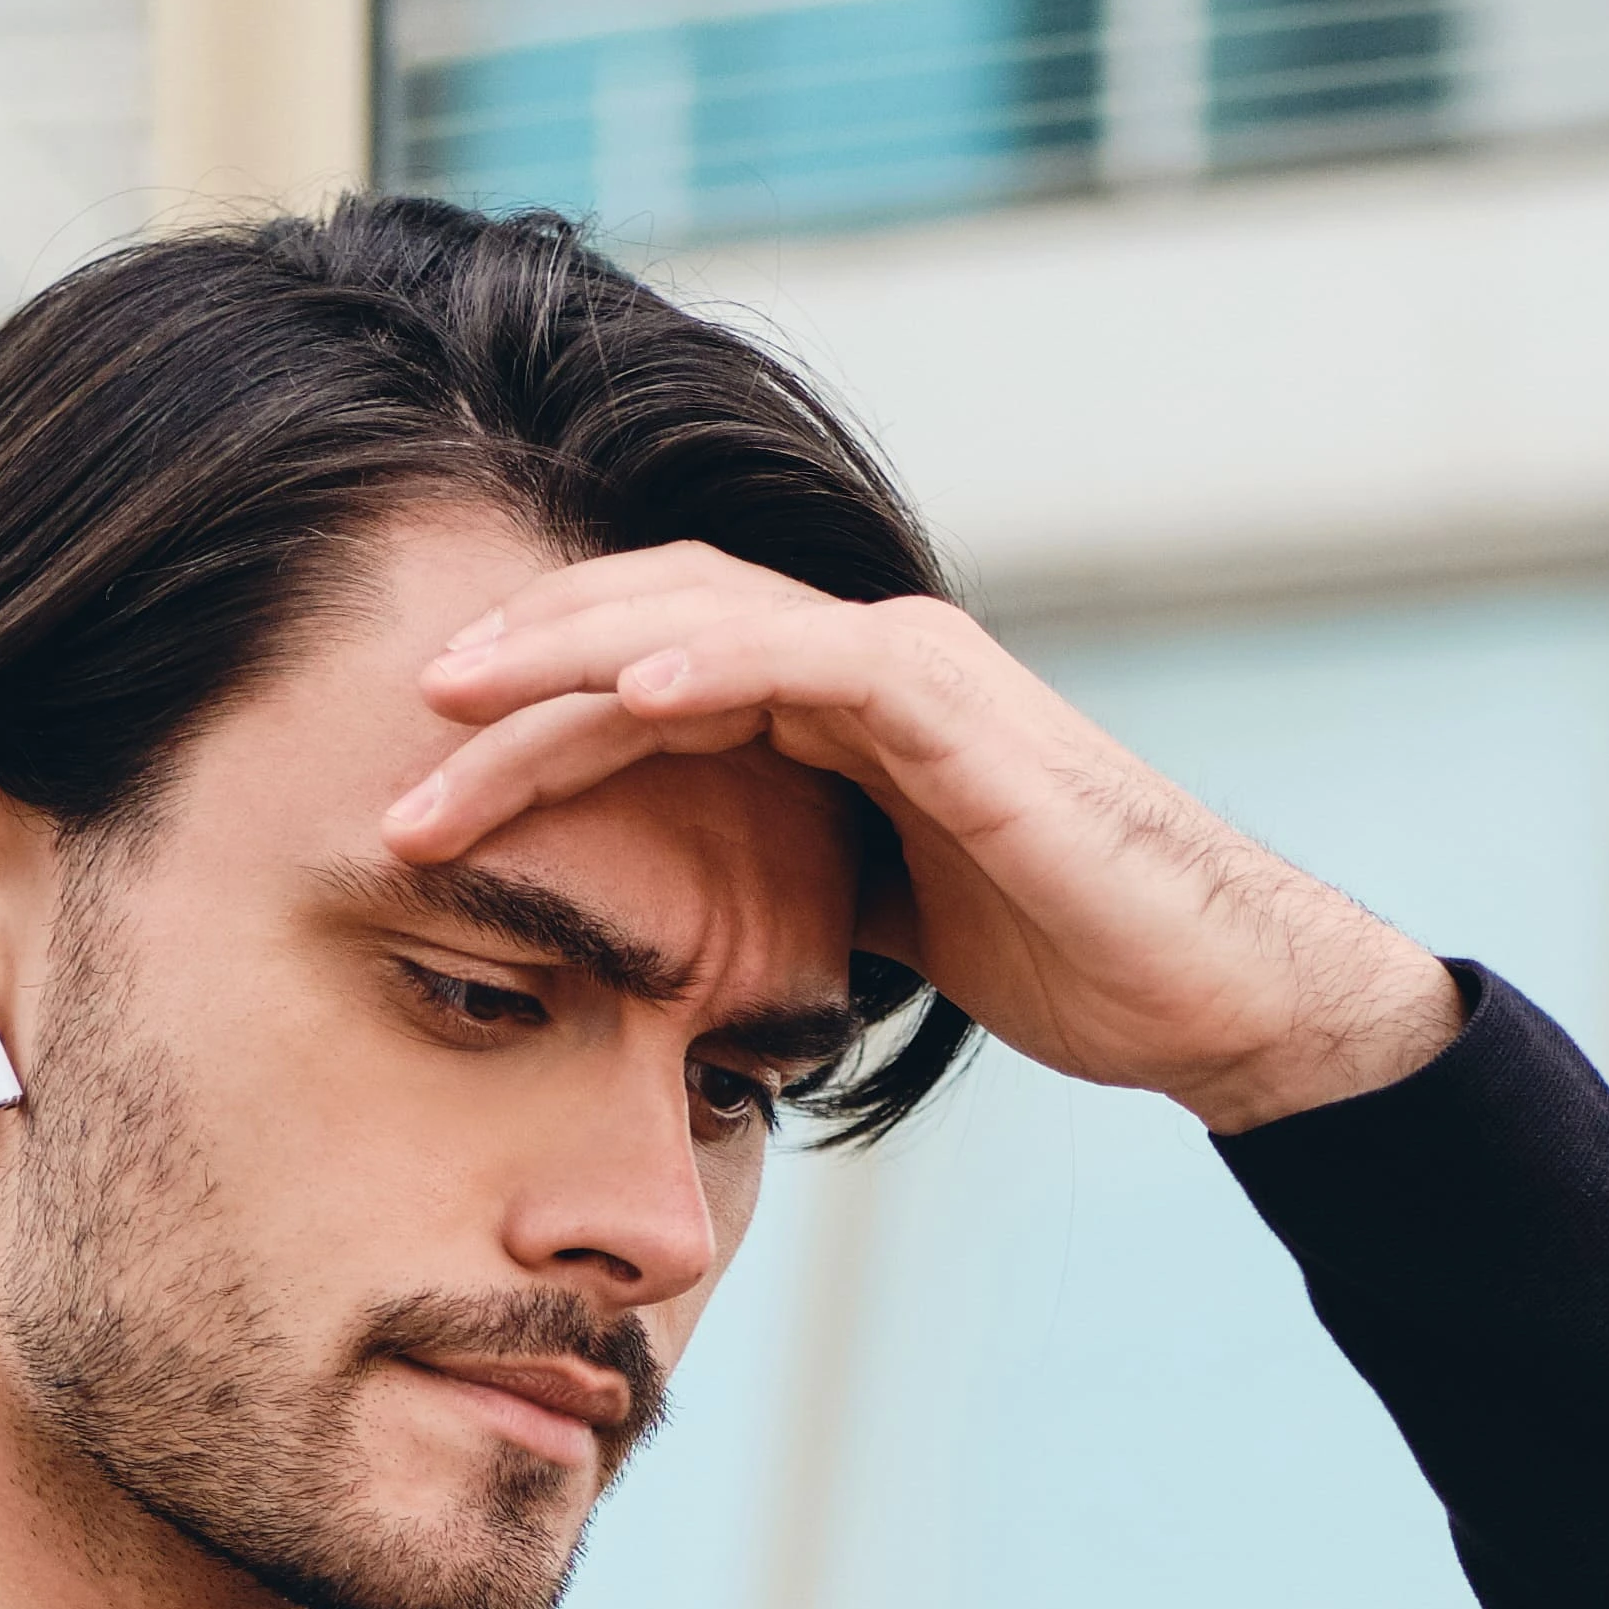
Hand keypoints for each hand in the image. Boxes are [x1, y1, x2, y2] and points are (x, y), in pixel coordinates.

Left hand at [394, 541, 1461, 1132]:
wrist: (1210, 988)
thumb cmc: (1065, 954)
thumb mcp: (879, 919)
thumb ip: (791, 884)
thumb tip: (690, 930)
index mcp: (834, 704)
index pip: (647, 674)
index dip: (532, 714)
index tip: (427, 782)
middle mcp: (861, 659)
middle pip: (644, 621)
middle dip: (514, 671)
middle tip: (399, 728)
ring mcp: (909, 667)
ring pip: (700, 620)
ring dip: (568, 658)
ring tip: (458, 704)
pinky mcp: (954, 707)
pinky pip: (810, 661)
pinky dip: (711, 666)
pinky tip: (624, 694)